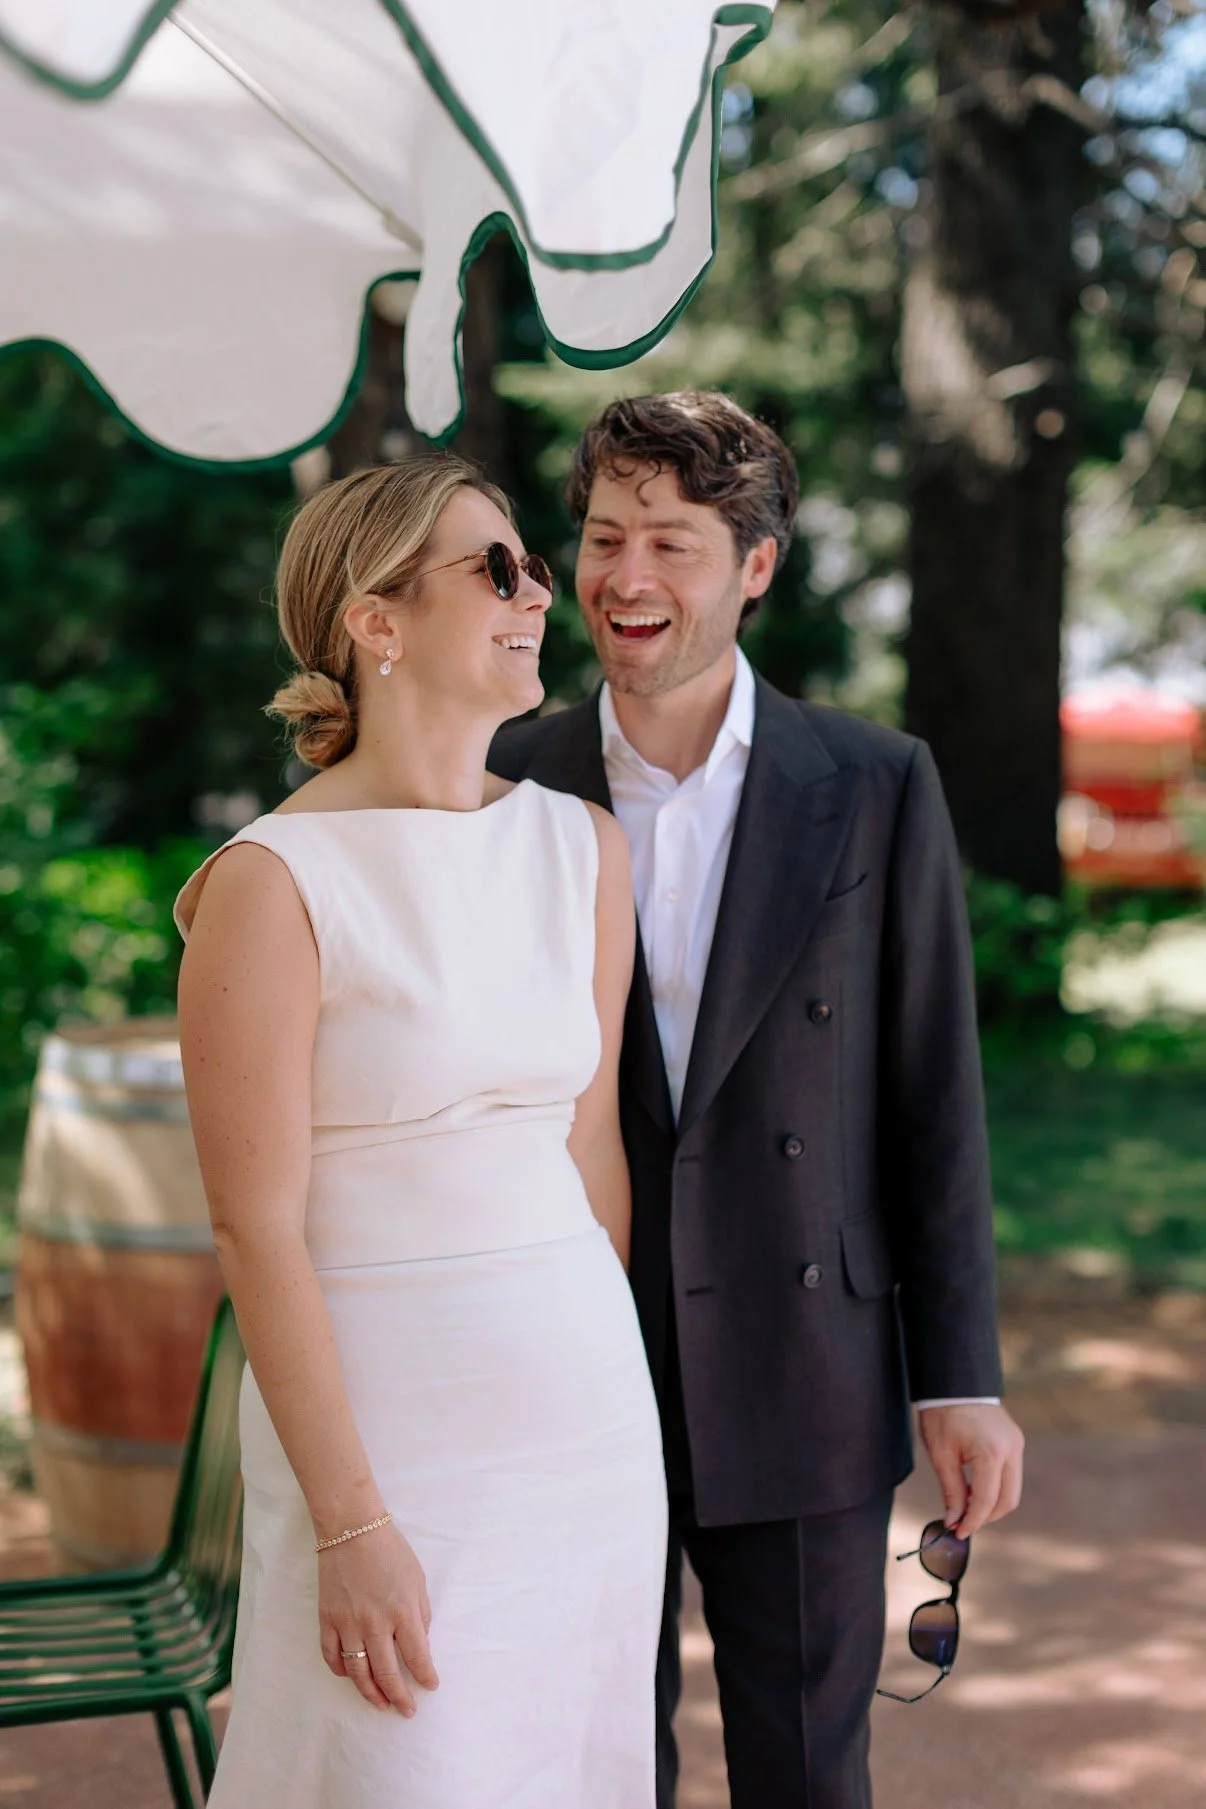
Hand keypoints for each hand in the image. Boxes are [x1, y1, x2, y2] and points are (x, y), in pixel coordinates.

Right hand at [318, 1521, 439, 1713]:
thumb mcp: (417, 1579)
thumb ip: (420, 1614)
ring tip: (381, 1704)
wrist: (351, 1528)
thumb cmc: (390, 1551)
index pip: (418, 1657)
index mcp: (403, 1611)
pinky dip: (341, 1672)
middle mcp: (376, 1623)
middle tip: (407, 1710)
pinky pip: (332, 1657)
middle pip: (388, 1674)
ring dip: (371, 1694)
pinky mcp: (327, 1620)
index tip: (430, 1686)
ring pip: (359, 1674)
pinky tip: (351, 1676)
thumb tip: (420, 1643)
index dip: (426, 1677)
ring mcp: (348, 1624)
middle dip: (400, 1697)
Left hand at [917, 1403, 1024, 1538]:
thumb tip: (954, 1521)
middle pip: (1008, 1500)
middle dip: (987, 1516)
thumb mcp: (941, 1455)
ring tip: (966, 1503)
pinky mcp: (1016, 1440)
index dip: (973, 1521)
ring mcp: (1017, 1444)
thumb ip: (952, 1491)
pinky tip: (975, 1486)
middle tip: (963, 1521)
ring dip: (993, 1503)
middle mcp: (1012, 1449)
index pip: (987, 1501)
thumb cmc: (942, 1414)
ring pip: (1013, 1489)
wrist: (955, 1380)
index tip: (958, 1532)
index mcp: (991, 1452)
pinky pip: (1012, 1474)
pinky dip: (997, 1487)